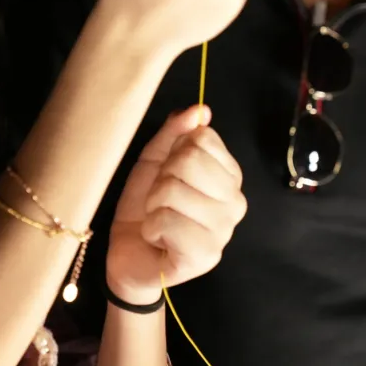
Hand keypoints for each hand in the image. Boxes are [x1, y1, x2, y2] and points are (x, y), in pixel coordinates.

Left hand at [106, 105, 246, 304]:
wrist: (130, 254)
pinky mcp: (206, 256)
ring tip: (158, 219)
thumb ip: (176, 132)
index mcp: (228, 176)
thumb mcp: (155, 162)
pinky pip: (166, 220)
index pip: (203, 139)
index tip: (168, 174)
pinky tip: (159, 239)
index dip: (174, 153)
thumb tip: (200, 110)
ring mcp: (224, 231)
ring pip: (173, 190)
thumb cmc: (146, 207)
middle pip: (189, 160)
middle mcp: (235, 203)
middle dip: (162, 179)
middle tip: (160, 200)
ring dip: (154, 205)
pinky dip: (151, 228)